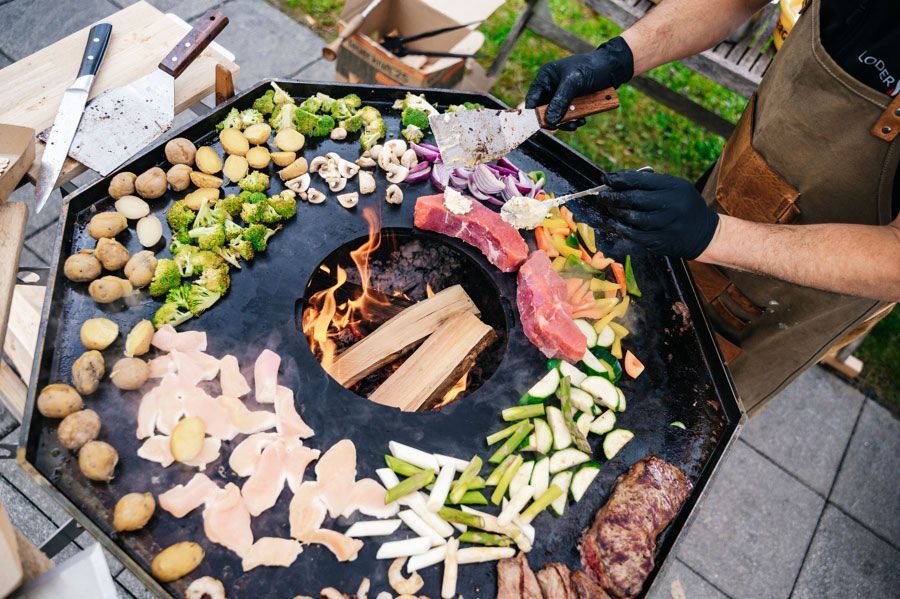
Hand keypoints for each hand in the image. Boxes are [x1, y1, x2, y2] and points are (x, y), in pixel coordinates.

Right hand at [525, 36, 633, 130]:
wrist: (613, 68)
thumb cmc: (592, 68)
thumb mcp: (574, 82)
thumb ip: (560, 100)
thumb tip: (550, 120)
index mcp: (546, 77)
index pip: (532, 99)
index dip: (535, 114)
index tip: (544, 124)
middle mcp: (551, 87)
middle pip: (544, 111)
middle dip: (554, 120)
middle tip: (564, 125)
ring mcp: (561, 95)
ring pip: (557, 116)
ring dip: (566, 122)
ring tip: (577, 123)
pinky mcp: (572, 102)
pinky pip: (568, 116)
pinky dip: (574, 120)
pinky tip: (582, 120)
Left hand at [600, 170, 719, 258]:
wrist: (705, 233)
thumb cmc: (683, 206)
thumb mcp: (675, 188)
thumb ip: (652, 184)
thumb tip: (619, 180)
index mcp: (675, 187)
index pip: (641, 180)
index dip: (620, 179)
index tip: (606, 179)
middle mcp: (672, 205)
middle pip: (636, 199)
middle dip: (615, 196)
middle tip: (603, 196)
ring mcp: (668, 224)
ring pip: (635, 218)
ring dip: (618, 213)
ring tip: (610, 209)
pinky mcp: (663, 241)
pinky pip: (637, 235)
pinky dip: (622, 229)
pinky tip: (615, 224)